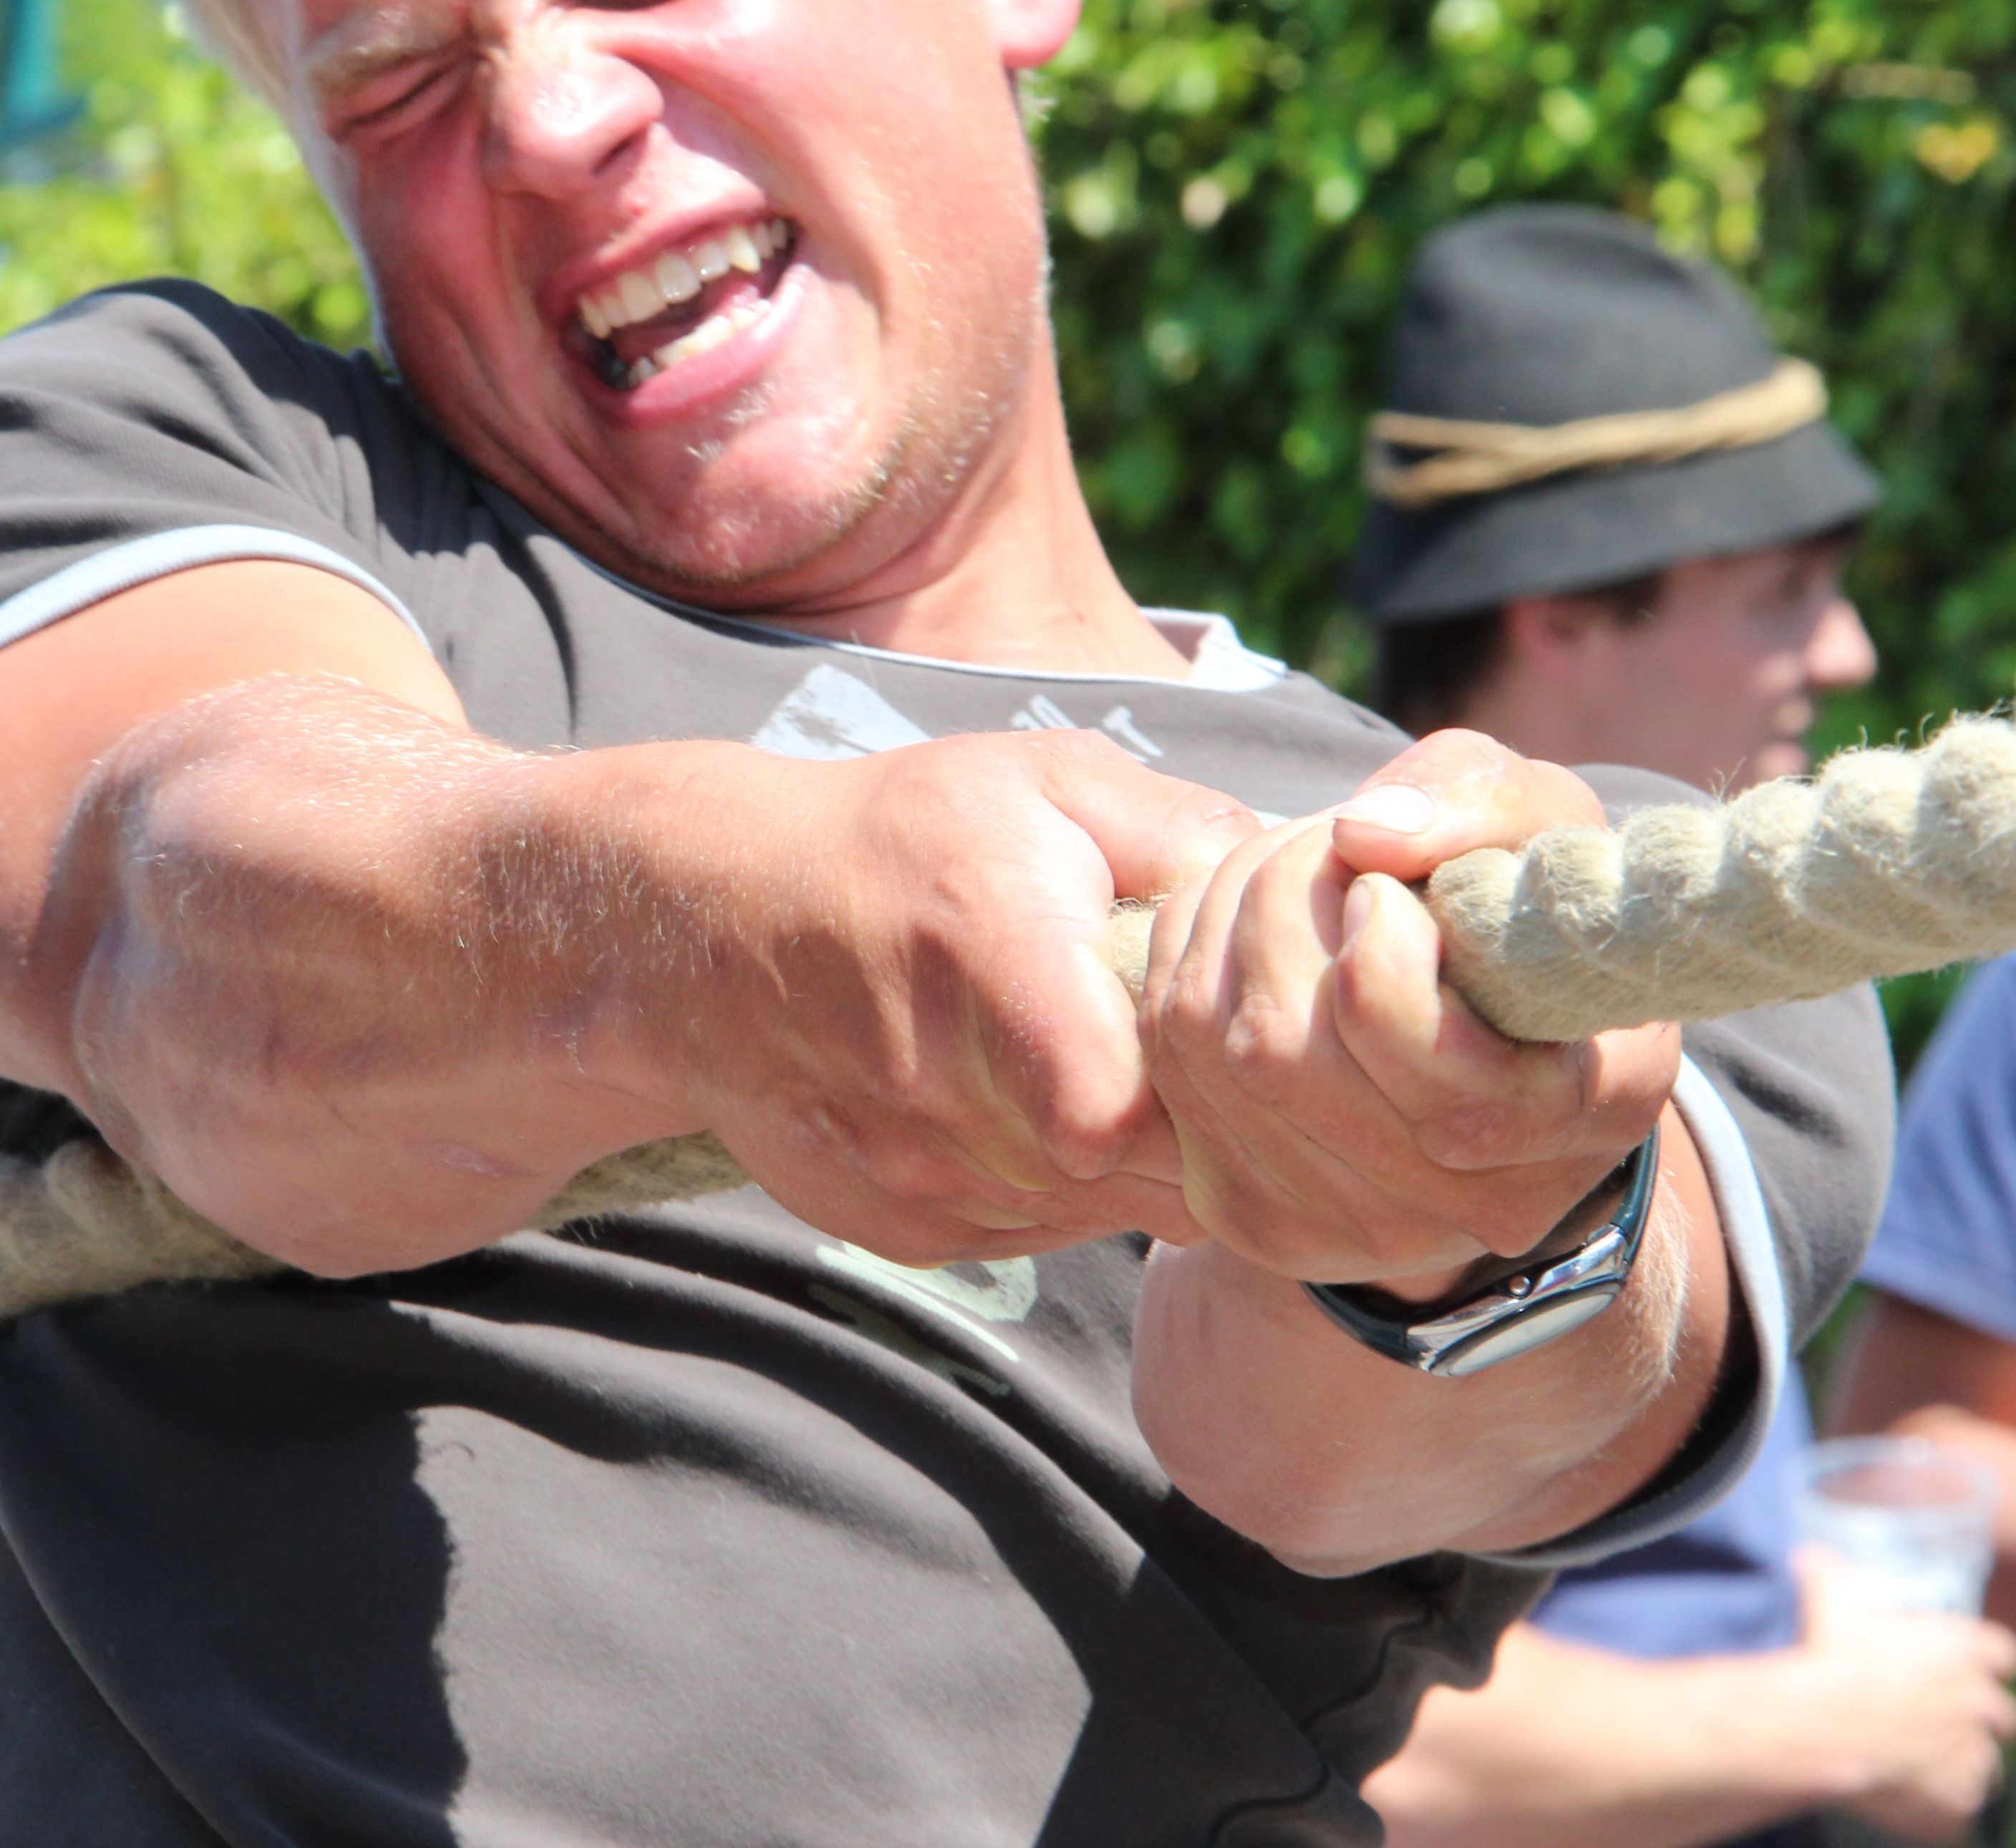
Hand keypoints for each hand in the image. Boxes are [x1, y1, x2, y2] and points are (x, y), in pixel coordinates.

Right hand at [611, 730, 1255, 1264]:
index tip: (1231, 1038)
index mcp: (997, 961)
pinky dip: (1063, 1186)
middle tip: (1206, 1063)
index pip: (1141, 1103)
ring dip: (1135, 1163)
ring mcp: (922, 1177)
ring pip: (1099, 1214)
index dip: (1216, 1088)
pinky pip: (1036, 1234)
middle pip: (1144, 1173)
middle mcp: (950, 1092)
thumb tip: (1298, 877)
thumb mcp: (1040, 781)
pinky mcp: (905, 1229)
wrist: (717, 926)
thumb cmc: (899, 835)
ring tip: (1116, 1070)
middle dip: (1199, 1130)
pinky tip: (1038, 1107)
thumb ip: (1177, 829)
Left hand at [1137, 728, 1680, 1284]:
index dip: (1377, 946)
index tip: (1383, 887)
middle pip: (1280, 1043)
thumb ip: (1482, 809)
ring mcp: (1332, 1226)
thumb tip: (1360, 832)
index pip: (1417, 1050)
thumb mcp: (1555, 839)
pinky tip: (1239, 922)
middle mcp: (1449, 1207)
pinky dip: (1183, 956)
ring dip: (1224, 912)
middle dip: (1280, 897)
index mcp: (1568, 1121)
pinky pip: (1162, 1056)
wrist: (1495, 1067)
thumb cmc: (1531, 928)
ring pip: (1204, 1039)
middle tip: (1325, 846)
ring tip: (1285, 869)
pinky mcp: (1238, 1209)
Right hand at [1783, 1550, 2015, 1840]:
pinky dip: (1941, 1800)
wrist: (1817, 1722)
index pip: (2002, 1652)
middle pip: (2004, 1714)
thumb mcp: (1827, 1590)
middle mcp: (1978, 1703)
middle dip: (1978, 1714)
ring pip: (1985, 1763)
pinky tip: (1908, 1787)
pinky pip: (1962, 1807)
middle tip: (1936, 1711)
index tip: (1958, 1660)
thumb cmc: (1827, 1650)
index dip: (1982, 1657)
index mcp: (1961, 1650)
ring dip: (1959, 1758)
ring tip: (1916, 1754)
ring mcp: (1971, 1756)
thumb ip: (1829, 1571)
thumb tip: (1811, 1557)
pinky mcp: (1956, 1800)